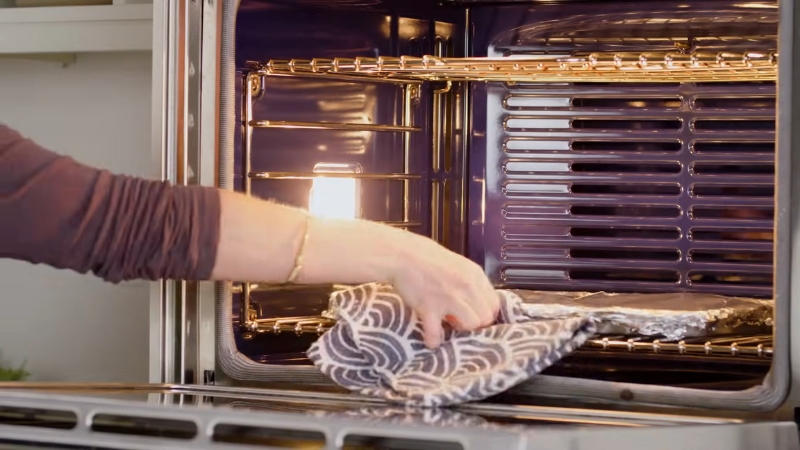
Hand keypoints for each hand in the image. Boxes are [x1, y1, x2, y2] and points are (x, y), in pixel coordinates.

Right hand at [385, 229, 499, 348]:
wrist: (402, 254)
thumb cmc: (426, 258)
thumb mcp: (458, 264)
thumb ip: (470, 281)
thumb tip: (476, 300)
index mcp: (474, 274)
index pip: (494, 303)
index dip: (485, 312)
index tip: (474, 314)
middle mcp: (466, 286)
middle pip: (486, 317)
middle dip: (474, 322)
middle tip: (460, 319)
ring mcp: (449, 297)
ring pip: (471, 324)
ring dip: (459, 329)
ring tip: (447, 324)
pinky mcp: (429, 307)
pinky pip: (436, 333)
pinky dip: (433, 339)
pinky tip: (431, 339)